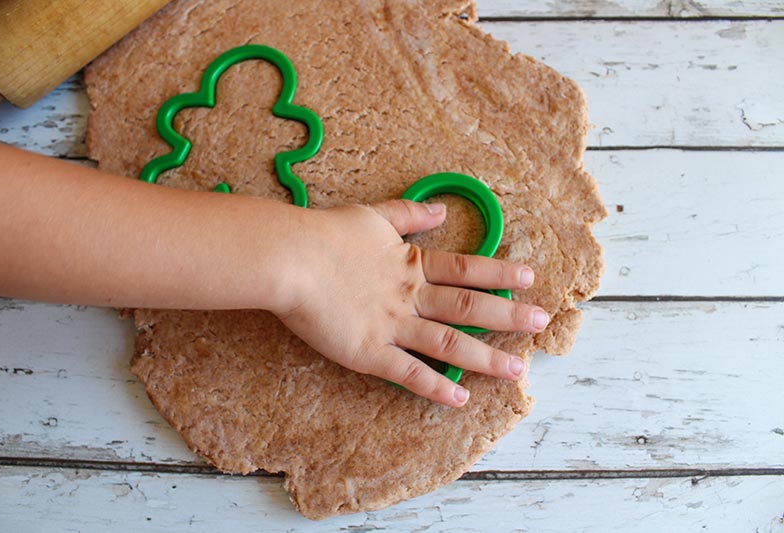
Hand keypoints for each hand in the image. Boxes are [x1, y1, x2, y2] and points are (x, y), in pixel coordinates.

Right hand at [276, 199, 548, 406]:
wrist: (290, 257)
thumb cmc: (326, 234)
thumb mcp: (373, 216)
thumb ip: (409, 215)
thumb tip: (440, 210)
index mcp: (411, 264)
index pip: (466, 268)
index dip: (499, 272)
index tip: (530, 278)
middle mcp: (409, 296)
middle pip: (468, 306)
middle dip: (508, 316)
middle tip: (541, 323)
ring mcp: (392, 325)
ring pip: (448, 343)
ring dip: (485, 357)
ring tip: (517, 370)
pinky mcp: (368, 352)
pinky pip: (408, 373)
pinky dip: (435, 386)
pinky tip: (460, 397)